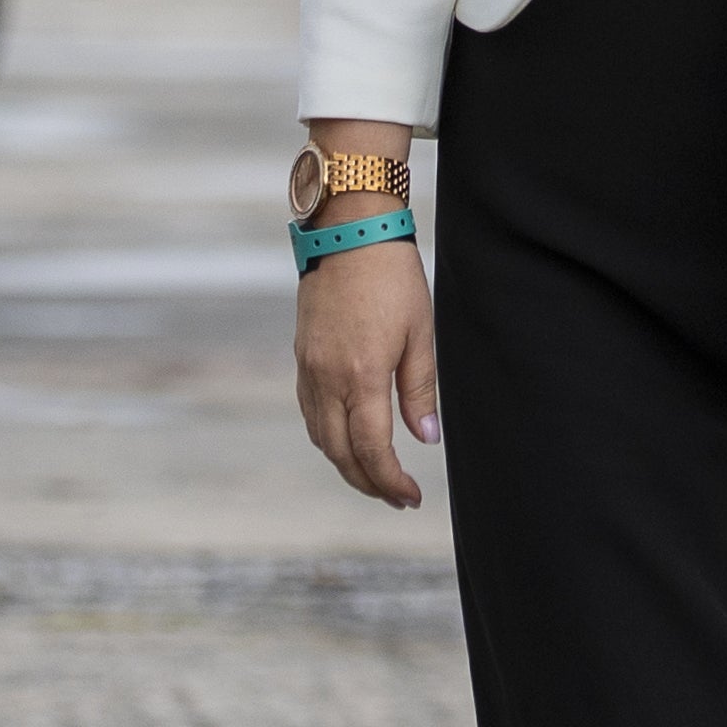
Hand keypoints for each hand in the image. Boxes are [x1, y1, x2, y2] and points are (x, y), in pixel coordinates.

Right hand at [294, 220, 440, 508]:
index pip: (371, 449)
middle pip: (339, 452)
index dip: (390, 482)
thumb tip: (424, 438)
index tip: (411, 497)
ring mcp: (309, 365)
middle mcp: (327, 376)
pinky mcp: (302, 353)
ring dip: (345, 462)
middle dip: (367, 483)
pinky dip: (327, 434)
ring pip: (319, 435)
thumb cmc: (391, 276)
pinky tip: (347, 435)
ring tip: (375, 473)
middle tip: (396, 496)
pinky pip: (309, 410)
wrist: (348, 229)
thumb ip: (419, 390)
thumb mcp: (419, 332)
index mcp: (361, 374)